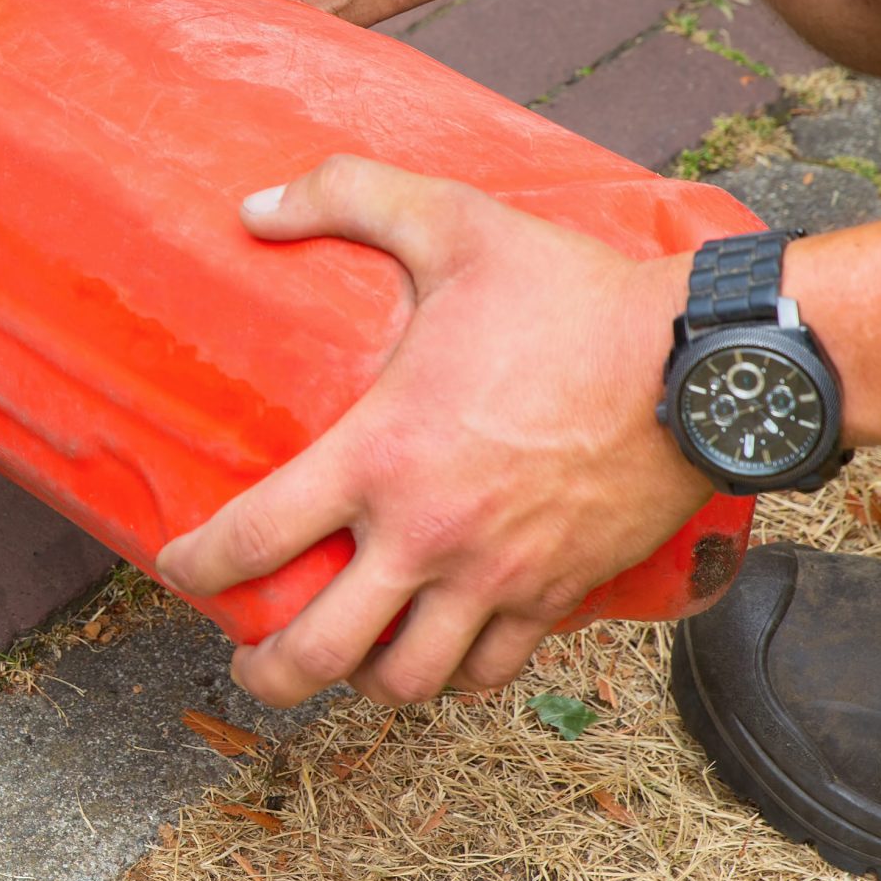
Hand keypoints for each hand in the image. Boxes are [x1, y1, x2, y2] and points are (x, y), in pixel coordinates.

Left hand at [156, 156, 710, 707]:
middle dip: (268, 671)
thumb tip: (253, 204)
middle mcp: (426, 534)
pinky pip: (491, 671)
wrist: (702, 362)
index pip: (255, 538)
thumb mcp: (453, 221)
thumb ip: (347, 196)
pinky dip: (452, 677)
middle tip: (248, 665)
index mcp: (379, 455)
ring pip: (405, 679)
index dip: (197, 567)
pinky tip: (433, 656)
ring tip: (339, 668)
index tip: (177, 570)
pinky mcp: (555, 595)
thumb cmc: (574, 295)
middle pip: (320, 649)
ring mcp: (494, 577)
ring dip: (359, 684)